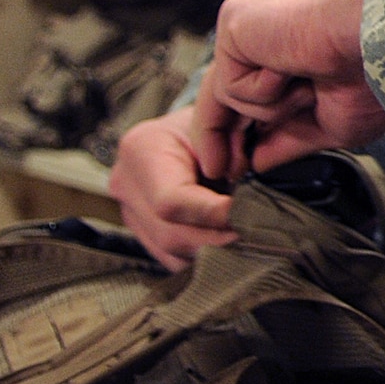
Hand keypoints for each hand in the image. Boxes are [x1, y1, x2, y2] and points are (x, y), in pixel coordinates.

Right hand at [108, 105, 235, 270]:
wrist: (193, 130)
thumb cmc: (213, 124)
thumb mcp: (226, 127)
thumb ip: (233, 157)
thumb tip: (247, 203)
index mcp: (142, 150)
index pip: (172, 201)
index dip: (213, 214)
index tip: (248, 215)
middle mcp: (126, 184)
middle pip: (171, 235)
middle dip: (219, 238)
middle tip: (258, 234)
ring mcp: (130, 212)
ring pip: (173, 253)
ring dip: (215, 252)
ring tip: (248, 236)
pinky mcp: (142, 231)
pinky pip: (174, 259)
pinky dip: (205, 256)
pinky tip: (230, 241)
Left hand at [191, 0, 384, 178]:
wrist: (382, 44)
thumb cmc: (374, 78)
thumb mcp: (330, 125)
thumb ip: (288, 140)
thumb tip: (256, 163)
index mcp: (290, 43)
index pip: (249, 92)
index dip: (240, 132)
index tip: (236, 169)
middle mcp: (265, 28)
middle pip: (223, 92)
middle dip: (219, 137)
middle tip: (220, 174)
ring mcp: (247, 24)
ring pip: (231, 95)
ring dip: (274, 109)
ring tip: (312, 88)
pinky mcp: (233, 23)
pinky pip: (230, 86)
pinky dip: (265, 93)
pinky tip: (295, 69)